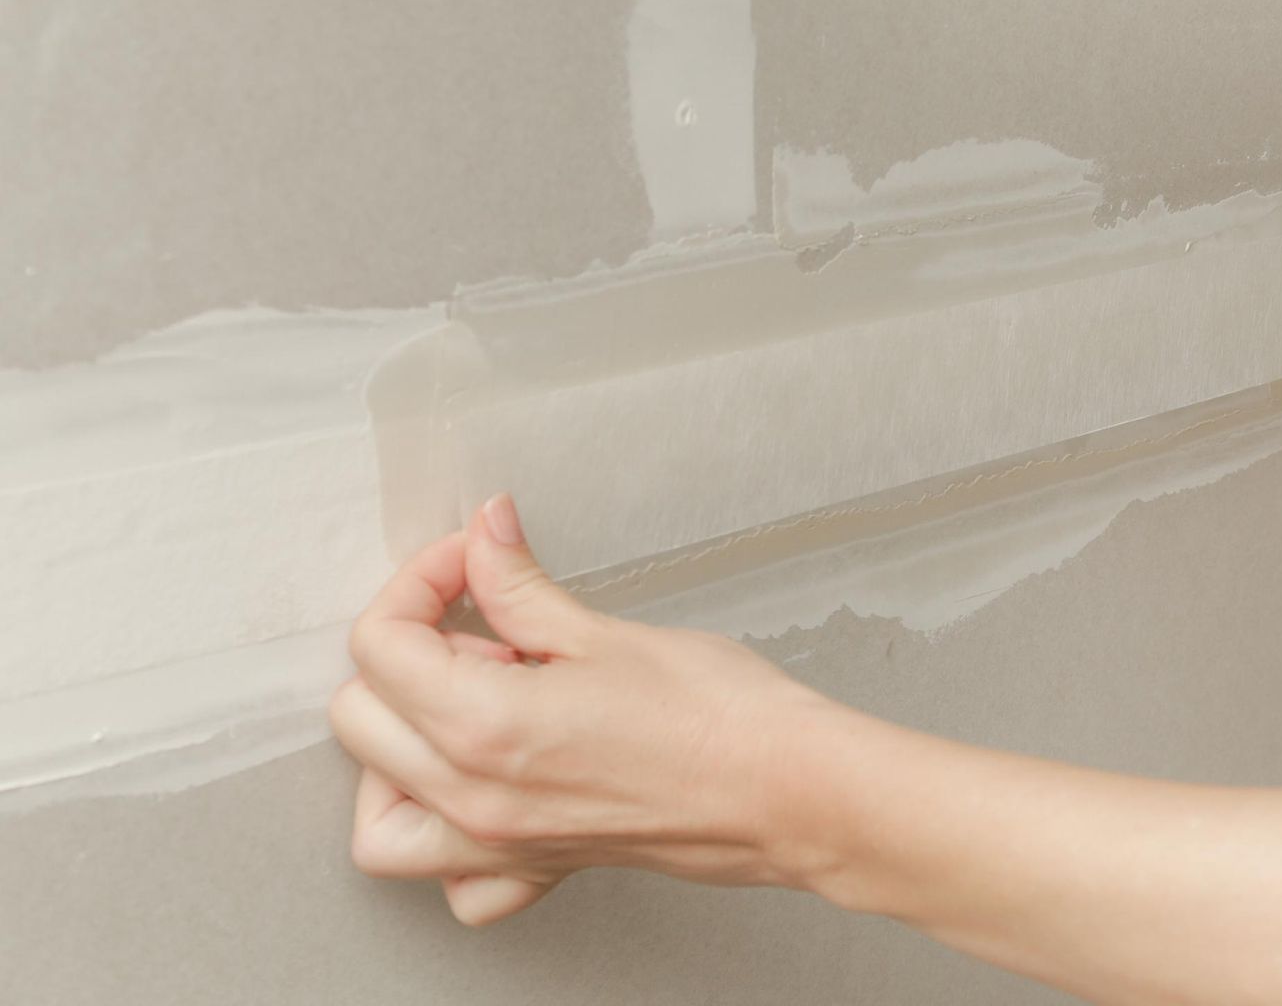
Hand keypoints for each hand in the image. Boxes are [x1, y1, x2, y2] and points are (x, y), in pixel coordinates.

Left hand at [329, 494, 848, 925]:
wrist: (784, 787)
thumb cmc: (718, 715)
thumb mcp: (605, 630)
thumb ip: (520, 585)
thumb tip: (483, 534)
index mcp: (484, 724)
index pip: (382, 644)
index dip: (421, 581)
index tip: (471, 561)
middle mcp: (474, 796)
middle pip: (362, 717)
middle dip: (409, 652)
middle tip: (484, 624)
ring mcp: (500, 842)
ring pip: (378, 817)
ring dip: (396, 752)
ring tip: (461, 706)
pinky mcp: (538, 865)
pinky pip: (453, 881)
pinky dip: (445, 841)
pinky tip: (485, 787)